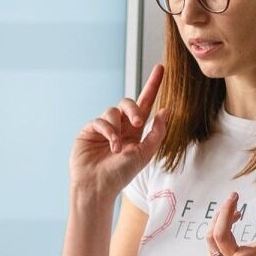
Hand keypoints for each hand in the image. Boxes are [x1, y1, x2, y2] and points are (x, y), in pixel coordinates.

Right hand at [70, 65, 169, 204]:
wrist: (98, 187)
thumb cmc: (121, 175)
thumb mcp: (145, 154)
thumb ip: (157, 132)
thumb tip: (166, 110)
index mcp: (134, 131)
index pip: (145, 103)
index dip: (153, 85)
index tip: (161, 68)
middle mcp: (119, 126)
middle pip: (128, 102)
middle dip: (133, 108)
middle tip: (137, 123)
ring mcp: (103, 127)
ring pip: (113, 110)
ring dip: (117, 127)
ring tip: (117, 148)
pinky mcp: (89, 130)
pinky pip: (100, 120)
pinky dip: (108, 131)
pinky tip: (110, 146)